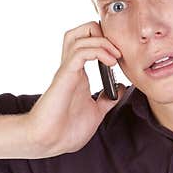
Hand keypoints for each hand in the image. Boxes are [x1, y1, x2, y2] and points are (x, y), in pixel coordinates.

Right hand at [25, 21, 125, 156]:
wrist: (50, 142)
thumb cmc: (67, 130)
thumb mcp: (96, 112)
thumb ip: (107, 99)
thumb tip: (120, 88)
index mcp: (79, 74)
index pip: (88, 41)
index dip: (106, 41)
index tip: (122, 56)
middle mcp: (72, 67)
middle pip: (81, 30)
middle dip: (102, 32)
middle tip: (117, 50)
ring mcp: (67, 70)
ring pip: (79, 35)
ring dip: (103, 41)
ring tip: (115, 56)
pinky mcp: (65, 75)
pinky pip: (80, 52)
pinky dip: (98, 51)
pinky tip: (110, 63)